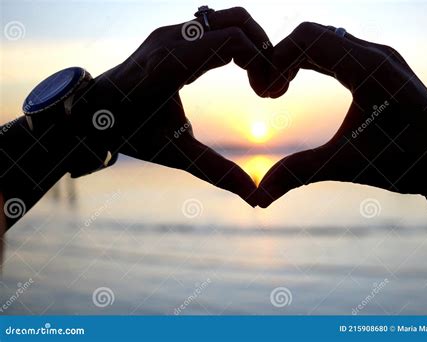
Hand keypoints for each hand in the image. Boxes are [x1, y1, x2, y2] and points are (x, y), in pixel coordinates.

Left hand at [74, 7, 282, 206]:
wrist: (94, 111)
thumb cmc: (131, 133)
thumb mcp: (175, 153)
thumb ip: (216, 172)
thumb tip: (255, 197)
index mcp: (170, 65)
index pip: (232, 41)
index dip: (262, 62)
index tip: (268, 94)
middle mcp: (171, 38)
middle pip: (237, 21)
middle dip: (263, 48)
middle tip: (269, 84)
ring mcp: (170, 31)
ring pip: (228, 18)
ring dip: (251, 43)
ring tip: (257, 77)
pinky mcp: (172, 33)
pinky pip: (214, 26)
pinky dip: (235, 41)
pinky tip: (239, 70)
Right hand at [258, 22, 426, 314]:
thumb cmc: (406, 163)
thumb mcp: (346, 165)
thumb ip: (298, 174)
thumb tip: (258, 198)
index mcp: (369, 69)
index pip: (308, 40)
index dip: (275, 60)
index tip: (263, 94)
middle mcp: (376, 53)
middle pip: (311, 33)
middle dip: (280, 58)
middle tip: (266, 93)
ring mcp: (380, 56)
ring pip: (323, 38)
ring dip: (294, 58)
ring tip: (278, 91)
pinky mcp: (380, 65)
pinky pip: (335, 48)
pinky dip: (310, 61)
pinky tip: (297, 85)